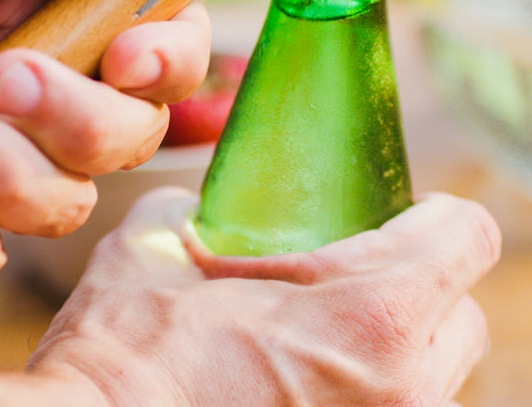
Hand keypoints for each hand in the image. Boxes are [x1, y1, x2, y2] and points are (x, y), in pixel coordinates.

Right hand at [29, 188, 500, 406]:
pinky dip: (374, 388)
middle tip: (357, 269)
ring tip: (326, 331)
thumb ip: (197, 209)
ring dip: (400, 343)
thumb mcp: (156, 246)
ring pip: (437, 377)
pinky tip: (309, 378)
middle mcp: (402, 391)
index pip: (467, 238)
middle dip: (421, 281)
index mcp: (367, 315)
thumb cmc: (128, 350)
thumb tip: (204, 207)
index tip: (409, 211)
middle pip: (463, 314)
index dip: (442, 214)